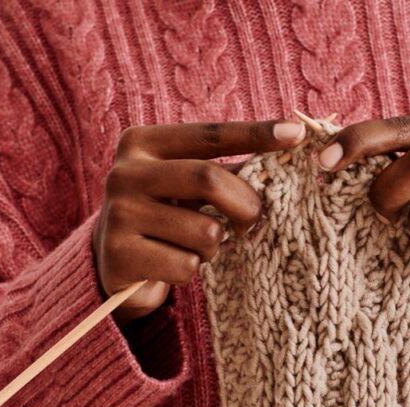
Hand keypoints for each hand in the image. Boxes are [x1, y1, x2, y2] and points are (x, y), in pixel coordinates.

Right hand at [94, 118, 307, 323]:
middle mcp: (124, 173)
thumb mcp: (188, 186)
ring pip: (204, 231)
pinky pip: (186, 265)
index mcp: (141, 143)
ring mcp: (118, 214)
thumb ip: (226, 170)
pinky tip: (171, 266)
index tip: (296, 133)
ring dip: (214, 246)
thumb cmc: (164, 216)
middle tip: (252, 223)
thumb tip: (286, 151)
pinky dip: (192, 270)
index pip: (209, 134)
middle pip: (209, 179)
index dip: (255, 133)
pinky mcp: (119, 255)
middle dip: (244, 205)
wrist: (113, 265)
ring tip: (193, 247)